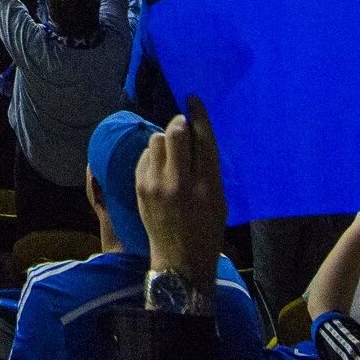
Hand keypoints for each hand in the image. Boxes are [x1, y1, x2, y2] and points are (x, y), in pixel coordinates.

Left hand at [136, 96, 226, 290]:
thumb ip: (209, 168)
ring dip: (165, 140)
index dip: (198, 115)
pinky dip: (153, 155)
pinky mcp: (140, 187)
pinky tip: (160, 166)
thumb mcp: (219, 199)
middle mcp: (180, 182)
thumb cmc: (207, 229)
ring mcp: (157, 184)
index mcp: (207, 186)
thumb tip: (197, 135)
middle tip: (182, 128)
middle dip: (179, 125)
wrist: (180, 260)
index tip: (193, 99)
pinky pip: (144, 155)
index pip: (203, 139)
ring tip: (171, 152)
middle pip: (176, 133)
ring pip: (156, 140)